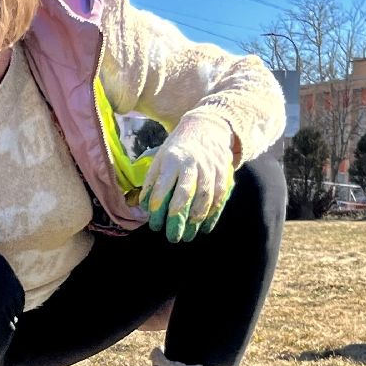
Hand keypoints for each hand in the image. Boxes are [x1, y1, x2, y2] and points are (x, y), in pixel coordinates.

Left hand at [139, 113, 236, 242]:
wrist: (206, 128)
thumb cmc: (177, 149)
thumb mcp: (160, 158)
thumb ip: (152, 181)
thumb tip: (143, 206)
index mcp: (172, 159)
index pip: (164, 184)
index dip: (158, 203)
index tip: (154, 221)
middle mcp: (192, 164)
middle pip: (185, 194)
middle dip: (178, 217)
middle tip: (172, 237)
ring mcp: (210, 168)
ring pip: (205, 197)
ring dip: (196, 219)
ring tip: (189, 235)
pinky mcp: (223, 173)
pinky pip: (220, 197)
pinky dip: (213, 214)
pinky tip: (205, 227)